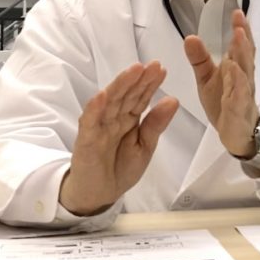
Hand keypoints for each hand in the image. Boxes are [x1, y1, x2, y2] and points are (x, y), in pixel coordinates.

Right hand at [59, 62, 177, 215]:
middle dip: (138, 79)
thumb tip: (173, 100)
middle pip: (126, 94)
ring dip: (120, 86)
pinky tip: (102, 95)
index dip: (150, 83)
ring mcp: (99, 126)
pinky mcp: (86, 139)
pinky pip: (89, 122)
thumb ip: (156, 124)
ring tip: (132, 72)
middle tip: (151, 65)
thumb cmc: (121, 168)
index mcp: (129, 118)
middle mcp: (114, 117)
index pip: (140, 96)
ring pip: (109, 102)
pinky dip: (94, 108)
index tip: (162, 69)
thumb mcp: (145, 146)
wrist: (100, 193)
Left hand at [184, 9, 258, 156]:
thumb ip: (199, 59)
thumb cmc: (224, 102)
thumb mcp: (207, 78)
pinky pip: (239, 96)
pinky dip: (238, 83)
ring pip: (245, 72)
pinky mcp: (239, 110)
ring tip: (238, 38)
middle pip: (246, 56)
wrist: (237, 133)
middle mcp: (244, 78)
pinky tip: (234, 71)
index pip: (241, 47)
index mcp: (237, 69)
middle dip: (243, 38)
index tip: (237, 12)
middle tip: (239, 21)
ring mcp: (244, 95)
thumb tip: (190, 37)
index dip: (241, 30)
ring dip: (243, 55)